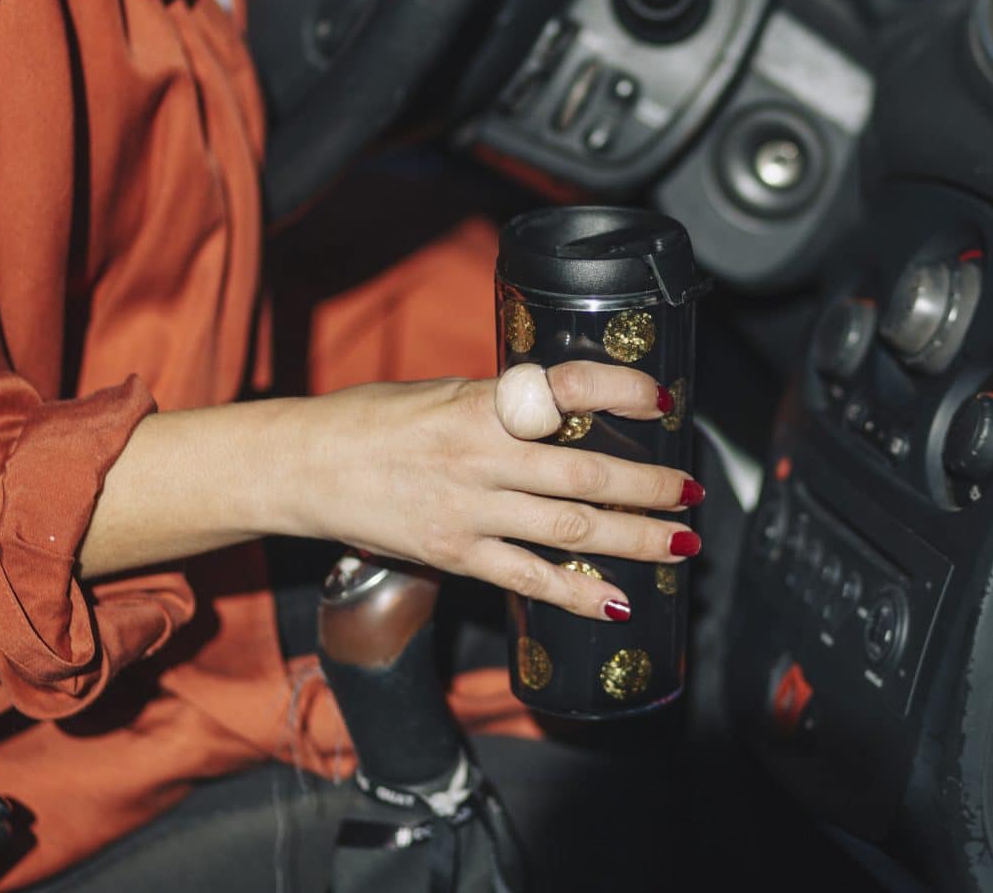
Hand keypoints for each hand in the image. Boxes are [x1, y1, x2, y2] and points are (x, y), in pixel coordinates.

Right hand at [296, 361, 702, 621]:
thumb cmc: (374, 421)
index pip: (564, 390)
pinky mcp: (455, 555)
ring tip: (679, 541)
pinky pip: (528, 578)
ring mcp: (469, 510)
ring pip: (570, 528)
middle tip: (691, 488)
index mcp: (480, 404)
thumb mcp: (443, 392)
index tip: (662, 399)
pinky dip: (577, 593)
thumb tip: (567, 409)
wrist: (301, 467)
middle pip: (585, 473)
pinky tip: (619, 602)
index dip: (619, 391)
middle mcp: (480, 457)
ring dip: (634, 537)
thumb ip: (504, 404)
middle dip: (650, 484)